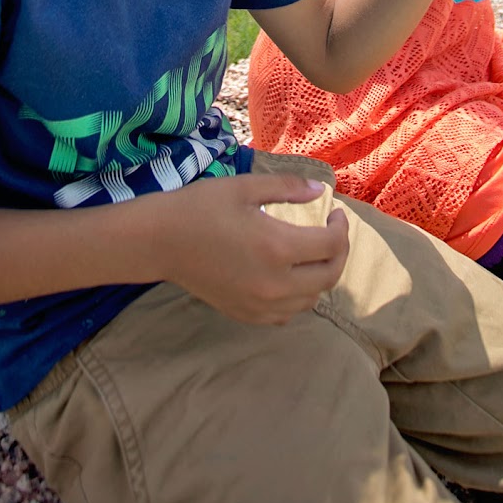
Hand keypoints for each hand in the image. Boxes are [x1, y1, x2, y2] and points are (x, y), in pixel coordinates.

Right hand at [157, 172, 349, 324]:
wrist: (160, 241)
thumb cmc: (201, 207)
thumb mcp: (245, 188)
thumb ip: (287, 188)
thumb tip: (319, 190)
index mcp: (277, 247)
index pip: (331, 246)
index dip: (341, 228)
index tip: (334, 212)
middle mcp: (275, 283)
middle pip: (329, 276)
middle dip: (339, 253)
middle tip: (332, 233)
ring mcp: (260, 304)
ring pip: (311, 299)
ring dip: (321, 276)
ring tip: (313, 253)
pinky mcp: (246, 314)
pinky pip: (287, 314)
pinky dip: (299, 297)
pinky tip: (290, 277)